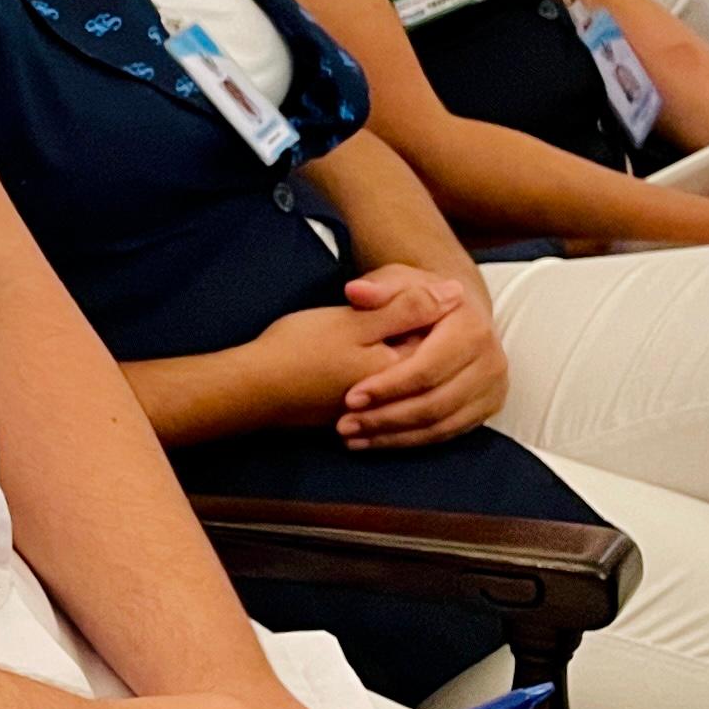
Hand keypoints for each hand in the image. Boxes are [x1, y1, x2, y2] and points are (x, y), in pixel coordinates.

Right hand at [242, 285, 440, 427]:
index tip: (384, 298)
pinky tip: (347, 360)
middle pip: (426, 354)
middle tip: (361, 319)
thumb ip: (407, 308)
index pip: (440, 333)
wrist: (253, 389)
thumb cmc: (299, 350)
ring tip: (350, 341)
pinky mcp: (360, 414)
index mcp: (405, 367)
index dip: (417, 305)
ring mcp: (380, 408)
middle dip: (403, 331)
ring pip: (405, 374)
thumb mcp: (355, 320)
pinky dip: (375, 379)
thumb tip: (455, 294)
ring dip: (389, 357)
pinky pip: (386, 394)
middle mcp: (400, 395)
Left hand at [331, 267, 506, 449]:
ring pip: (440, 424)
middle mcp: (491, 360)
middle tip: (345, 425)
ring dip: (394, 436)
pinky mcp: (487, 407)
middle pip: (435, 403)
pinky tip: (376, 441)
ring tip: (353, 437)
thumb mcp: (398, 282)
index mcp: (472, 328)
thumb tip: (355, 291)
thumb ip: (378, 289)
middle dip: (386, 418)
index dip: (388, 387)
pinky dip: (410, 441)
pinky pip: (447, 433)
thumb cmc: (417, 296)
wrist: (454, 309)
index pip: (427, 369)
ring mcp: (493, 387)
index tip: (350, 398)